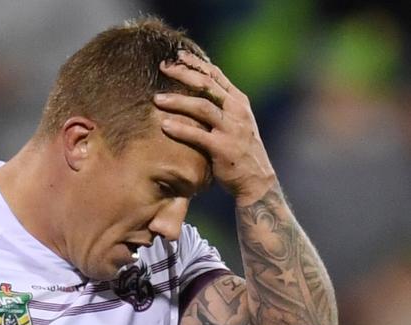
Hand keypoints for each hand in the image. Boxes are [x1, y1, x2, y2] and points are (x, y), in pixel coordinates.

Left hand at [154, 52, 276, 205]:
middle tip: (163, 67)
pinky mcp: (223, 148)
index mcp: (239, 101)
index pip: (215, 75)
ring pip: (202, 106)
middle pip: (207, 85)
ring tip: (157, 99)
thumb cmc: (239, 151)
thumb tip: (197, 91)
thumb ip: (221, 107)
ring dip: (178, 101)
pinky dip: (180, 129)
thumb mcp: (235, 123)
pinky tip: (163, 126)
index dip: (195, 63)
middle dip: (183, 73)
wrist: (255, 180)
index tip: (176, 55)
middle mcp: (237, 111)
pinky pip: (198, 135)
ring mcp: (231, 129)